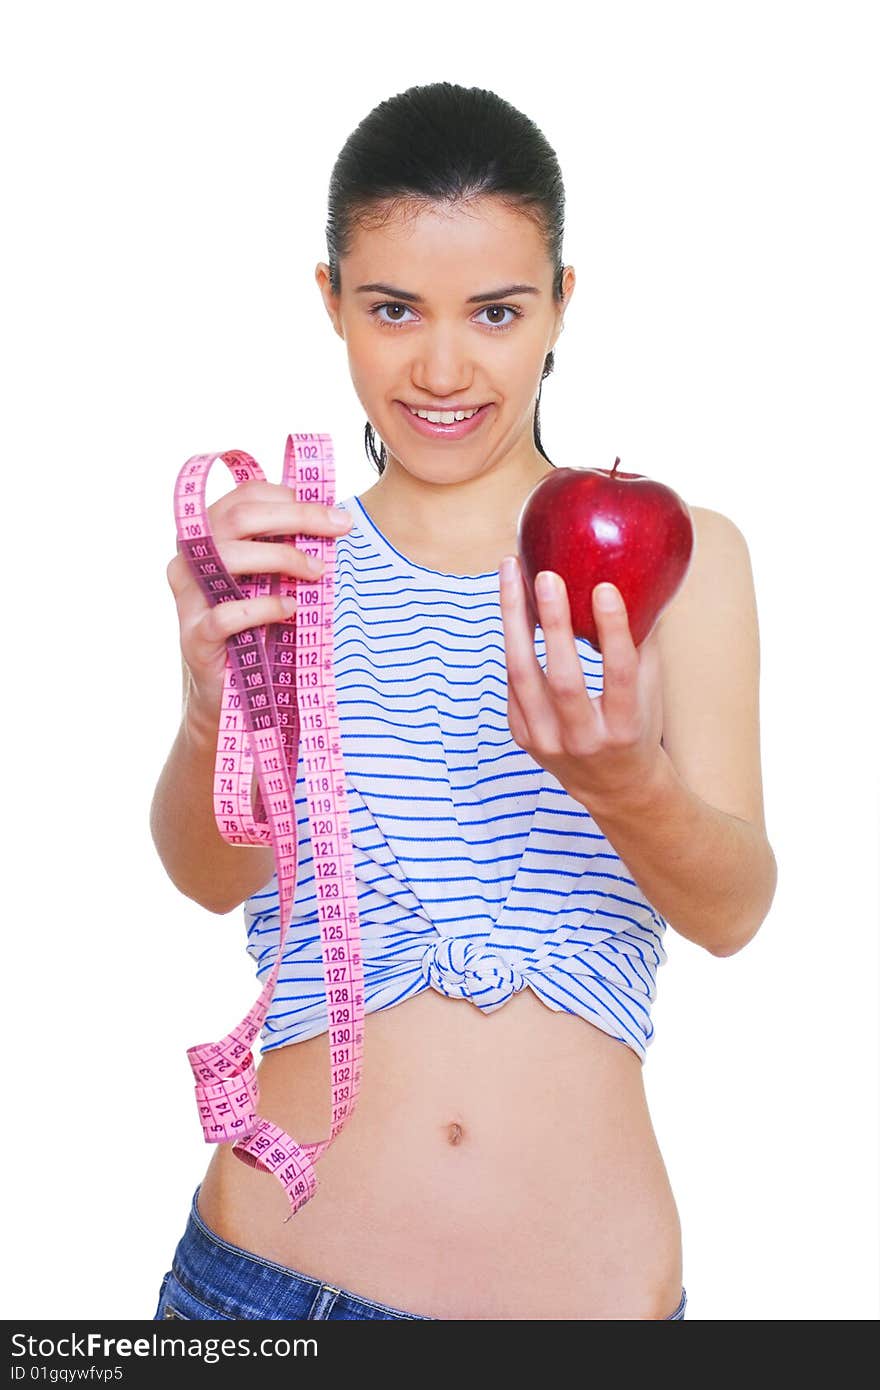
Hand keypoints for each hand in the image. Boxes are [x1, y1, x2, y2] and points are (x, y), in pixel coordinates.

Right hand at [165, 480, 352, 718]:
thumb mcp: (270, 578)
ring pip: (229, 555)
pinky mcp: (195, 636)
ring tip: (317, 572)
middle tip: (340, 528)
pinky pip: (226, 614)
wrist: (234, 692)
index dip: (291, 497)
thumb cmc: (257, 625)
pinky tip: (289, 609)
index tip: (334, 514)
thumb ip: (285, 545)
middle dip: (298, 516)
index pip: (244, 496)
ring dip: (283, 557)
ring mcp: (188, 597)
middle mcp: (189, 558)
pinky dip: (264, 607)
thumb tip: (334, 518)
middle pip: (239, 516)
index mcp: (206, 535)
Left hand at [498, 556, 664, 812]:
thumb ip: (644, 644)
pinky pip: (513, 681)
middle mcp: (583, 739)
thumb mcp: (651, 694)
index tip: (605, 588)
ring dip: (514, 620)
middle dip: (553, 623)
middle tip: (546, 575)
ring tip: (511, 572)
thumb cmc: (638, 729)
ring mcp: (547, 742)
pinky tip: (512, 603)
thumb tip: (646, 581)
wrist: (614, 789)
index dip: (613, 631)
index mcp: (624, 729)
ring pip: (522, 675)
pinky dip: (513, 639)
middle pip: (562, 678)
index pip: (619, 676)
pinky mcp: (523, 736)